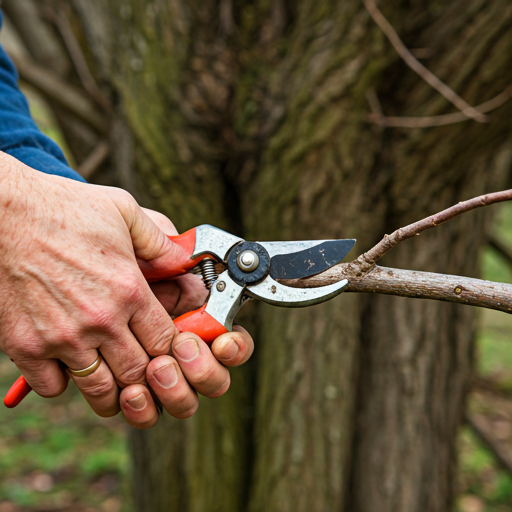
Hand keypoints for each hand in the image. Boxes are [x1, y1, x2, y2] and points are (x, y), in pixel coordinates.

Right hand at [0, 152, 251, 427]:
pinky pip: (53, 386)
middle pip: (138, 373)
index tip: (168, 351)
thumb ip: (159, 240)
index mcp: (129, 290)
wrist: (1, 213)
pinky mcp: (26, 346)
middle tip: (146, 374)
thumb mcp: (123, 211)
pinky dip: (64, 382)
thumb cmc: (63, 209)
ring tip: (115, 384)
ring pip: (99, 389)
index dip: (173, 352)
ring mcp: (62, 337)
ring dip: (111, 392)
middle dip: (148, 378)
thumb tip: (184, 261)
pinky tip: (68, 365)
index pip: (166, 342)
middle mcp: (100, 320)